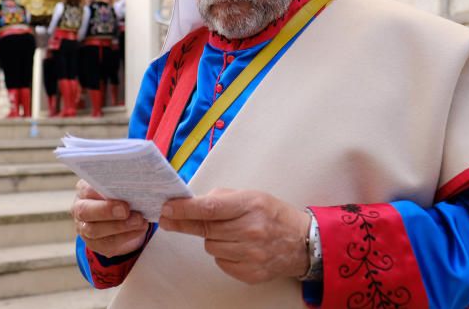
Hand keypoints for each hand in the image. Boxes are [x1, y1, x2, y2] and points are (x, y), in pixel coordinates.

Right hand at [71, 180, 148, 257]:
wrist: (119, 218)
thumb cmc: (119, 195)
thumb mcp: (118, 187)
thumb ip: (122, 185)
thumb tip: (137, 184)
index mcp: (83, 189)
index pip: (86, 188)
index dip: (100, 189)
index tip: (118, 189)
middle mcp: (79, 208)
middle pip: (85, 211)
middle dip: (106, 211)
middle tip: (126, 210)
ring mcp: (84, 228)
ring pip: (95, 230)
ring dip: (120, 226)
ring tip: (139, 221)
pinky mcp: (94, 243)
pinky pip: (107, 243)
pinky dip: (126, 236)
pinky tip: (140, 229)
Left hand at [159, 188, 309, 284]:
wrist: (301, 242)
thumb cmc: (273, 215)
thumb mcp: (251, 195)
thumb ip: (222, 198)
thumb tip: (191, 203)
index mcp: (250, 206)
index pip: (210, 208)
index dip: (185, 209)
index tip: (167, 208)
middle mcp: (251, 230)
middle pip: (205, 229)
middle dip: (186, 223)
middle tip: (170, 217)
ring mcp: (251, 254)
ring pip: (210, 247)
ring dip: (212, 238)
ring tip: (228, 232)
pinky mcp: (250, 273)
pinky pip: (220, 262)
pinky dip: (223, 254)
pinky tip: (236, 246)